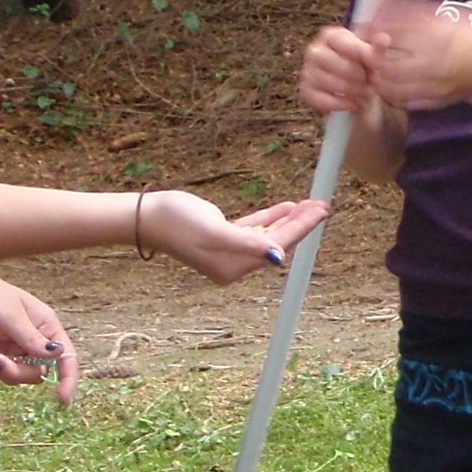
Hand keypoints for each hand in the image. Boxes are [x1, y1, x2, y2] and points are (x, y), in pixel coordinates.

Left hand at [0, 263, 81, 403]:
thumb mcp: (11, 317)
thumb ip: (33, 340)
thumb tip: (58, 355)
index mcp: (45, 327)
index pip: (65, 357)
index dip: (67, 379)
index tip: (62, 399)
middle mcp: (32, 341)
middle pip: (36, 373)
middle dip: (16, 371)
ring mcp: (12, 350)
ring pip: (14, 377)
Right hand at [138, 190, 329, 283]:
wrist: (147, 216)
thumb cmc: (177, 222)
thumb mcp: (214, 232)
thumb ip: (247, 243)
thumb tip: (277, 256)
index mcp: (234, 267)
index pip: (277, 246)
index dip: (301, 228)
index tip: (321, 211)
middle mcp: (234, 263)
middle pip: (277, 242)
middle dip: (301, 223)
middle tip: (323, 205)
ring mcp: (229, 250)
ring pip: (268, 234)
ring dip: (289, 219)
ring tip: (311, 204)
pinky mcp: (223, 236)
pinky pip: (254, 228)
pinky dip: (271, 218)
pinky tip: (287, 206)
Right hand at [301, 24, 380, 116]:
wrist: (354, 86)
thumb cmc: (362, 65)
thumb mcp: (372, 55)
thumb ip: (378, 48)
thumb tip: (383, 39)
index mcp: (331, 35)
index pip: (348, 45)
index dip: (366, 58)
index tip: (377, 67)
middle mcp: (314, 50)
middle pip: (343, 68)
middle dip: (363, 78)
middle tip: (373, 82)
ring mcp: (307, 71)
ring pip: (336, 86)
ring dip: (357, 93)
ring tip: (367, 93)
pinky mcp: (306, 91)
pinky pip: (326, 101)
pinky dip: (344, 105)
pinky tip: (355, 103)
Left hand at [365, 0, 471, 111]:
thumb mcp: (448, 15)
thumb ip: (414, 10)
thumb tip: (382, 1)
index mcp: (439, 35)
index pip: (394, 32)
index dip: (373, 30)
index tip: (364, 27)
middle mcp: (436, 61)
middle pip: (387, 63)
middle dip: (372, 57)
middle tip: (366, 50)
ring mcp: (436, 84)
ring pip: (392, 85)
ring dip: (378, 76)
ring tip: (376, 67)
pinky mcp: (436, 100)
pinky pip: (404, 99)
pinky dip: (391, 92)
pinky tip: (390, 82)